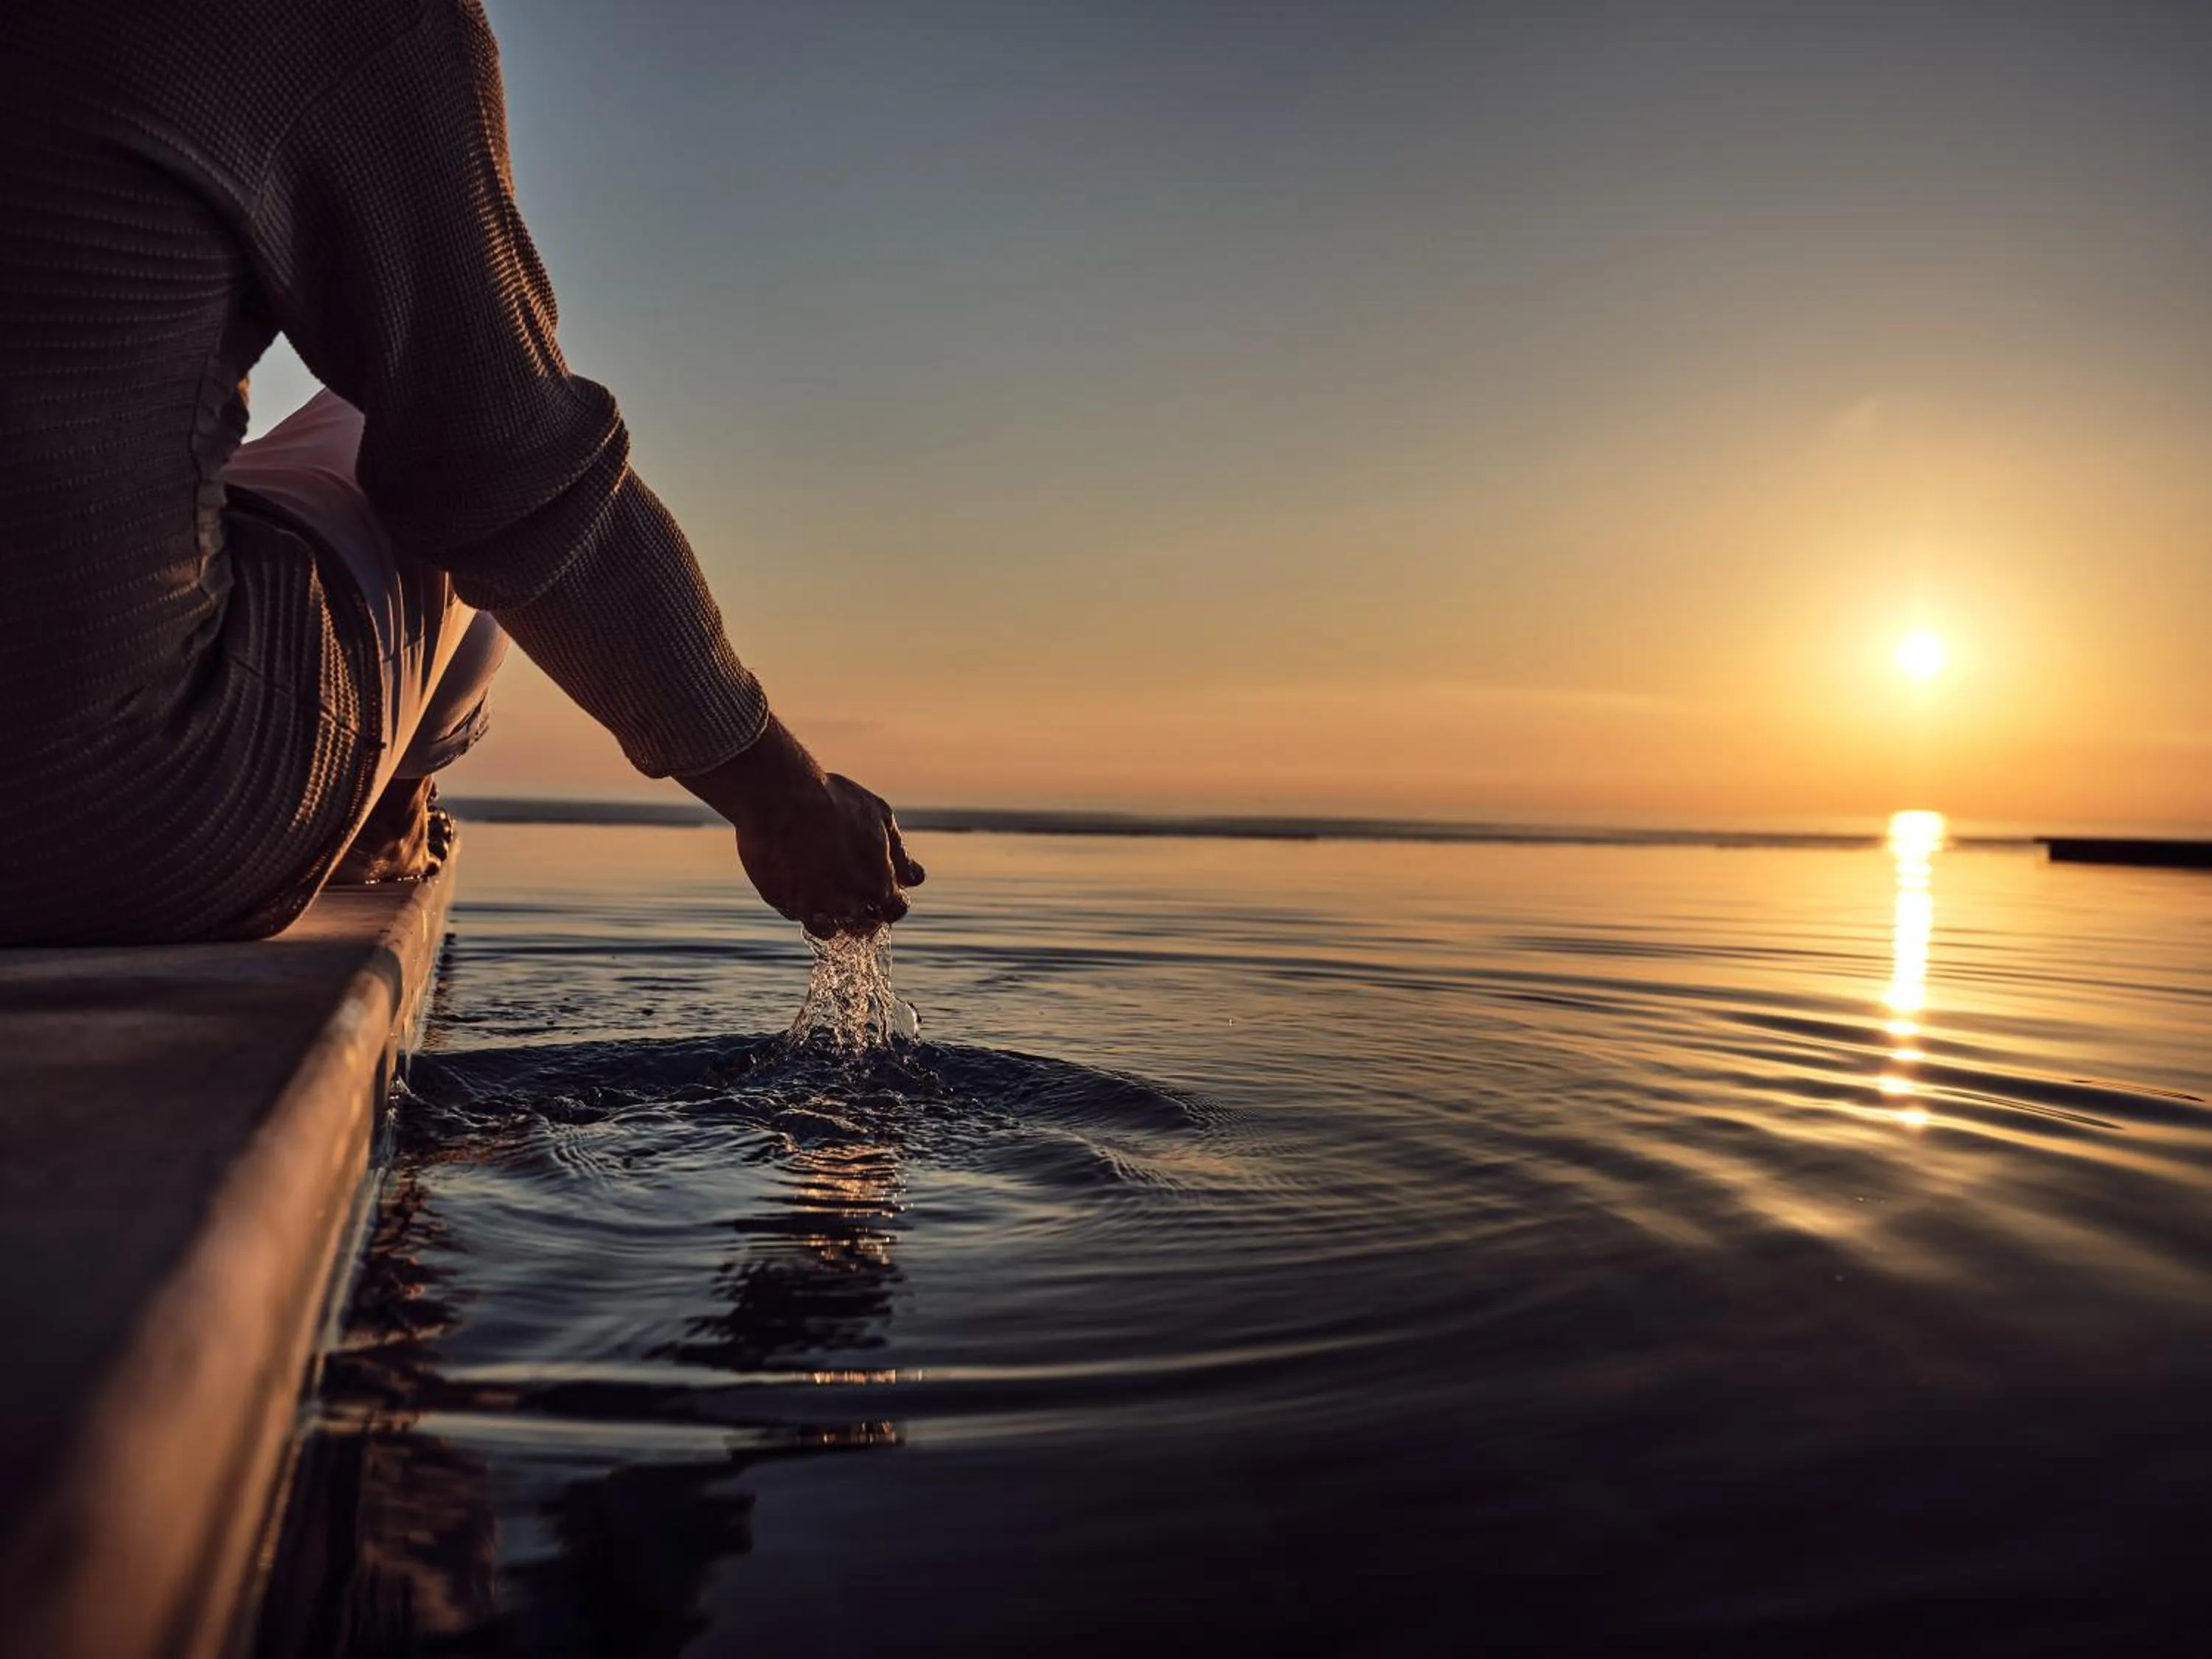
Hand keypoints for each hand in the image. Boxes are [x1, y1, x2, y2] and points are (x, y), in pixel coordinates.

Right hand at [677, 715, 923, 935]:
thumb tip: (915, 879)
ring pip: (832, 930)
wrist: (782, 798)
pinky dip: (805, 909)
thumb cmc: (834, 801)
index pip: (896, 909)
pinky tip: (802, 885)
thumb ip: (898, 853)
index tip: (880, 888)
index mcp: (879, 884)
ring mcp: (817, 908)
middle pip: (865, 924)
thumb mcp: (878, 816)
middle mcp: (851, 904)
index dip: (890, 899)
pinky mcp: (786, 904)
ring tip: (823, 884)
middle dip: (863, 911)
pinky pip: (801, 918)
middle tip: (847, 885)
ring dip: (833, 914)